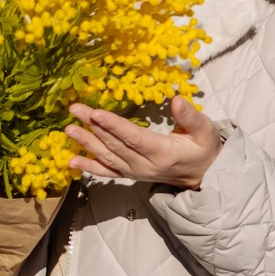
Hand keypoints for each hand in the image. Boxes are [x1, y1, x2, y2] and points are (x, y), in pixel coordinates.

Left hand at [65, 95, 222, 190]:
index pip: (133, 138)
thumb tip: (176, 100)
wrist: (204, 176)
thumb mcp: (205, 130)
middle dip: (93, 126)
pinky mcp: (130, 174)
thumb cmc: (204, 149)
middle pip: (115, 144)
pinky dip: (89, 167)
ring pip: (107, 157)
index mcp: (162, 153)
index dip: (113, 126)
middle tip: (75, 109)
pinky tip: (71, 161)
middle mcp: (144, 165)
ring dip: (86, 142)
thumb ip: (191, 117)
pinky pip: (107, 171)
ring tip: (68, 129)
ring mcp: (135, 172)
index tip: (96, 113)